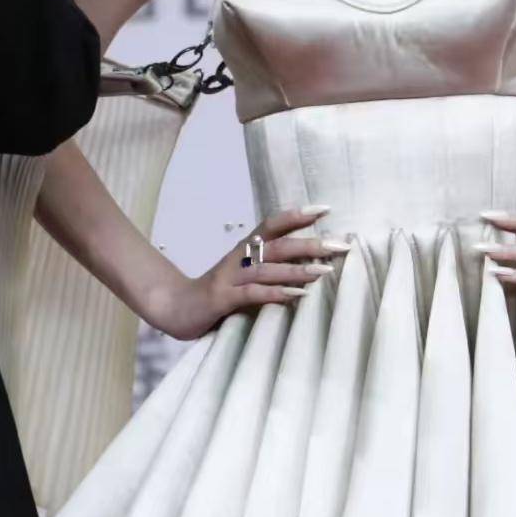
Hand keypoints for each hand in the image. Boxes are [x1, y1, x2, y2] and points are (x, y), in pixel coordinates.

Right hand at [147, 206, 348, 339]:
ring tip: (325, 271)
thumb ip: (271, 267)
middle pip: (278, 245)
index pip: (273, 224)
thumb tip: (312, 263)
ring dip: (298, 269)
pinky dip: (276, 293)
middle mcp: (239, 258)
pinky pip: (253, 294)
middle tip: (340, 244)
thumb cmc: (219, 292)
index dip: (297, 214)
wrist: (175, 308)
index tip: (325, 209)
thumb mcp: (246, 275)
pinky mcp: (223, 299)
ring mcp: (230, 277)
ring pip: (268, 268)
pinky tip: (297, 296)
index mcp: (246, 249)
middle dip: (310, 243)